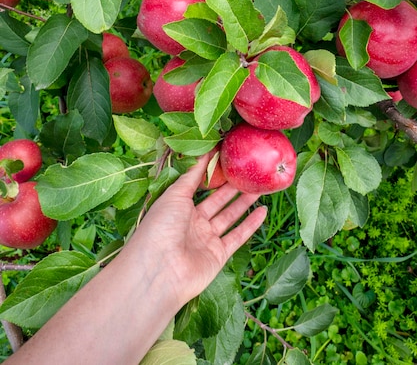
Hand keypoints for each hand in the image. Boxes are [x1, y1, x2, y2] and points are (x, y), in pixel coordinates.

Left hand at [132, 154, 266, 304]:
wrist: (160, 271)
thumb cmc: (161, 227)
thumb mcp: (175, 194)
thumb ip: (191, 175)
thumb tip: (204, 152)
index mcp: (178, 207)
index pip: (198, 186)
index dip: (211, 173)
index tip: (227, 158)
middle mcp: (192, 223)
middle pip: (216, 201)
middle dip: (232, 186)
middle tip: (248, 171)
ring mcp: (205, 239)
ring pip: (229, 216)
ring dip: (244, 202)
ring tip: (260, 186)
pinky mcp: (218, 255)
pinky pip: (237, 236)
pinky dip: (250, 224)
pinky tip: (262, 211)